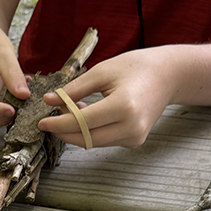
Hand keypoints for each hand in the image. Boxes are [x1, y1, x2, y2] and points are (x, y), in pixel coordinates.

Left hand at [38, 48, 177, 148]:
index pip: (82, 122)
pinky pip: (104, 141)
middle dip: (64, 132)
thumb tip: (49, 100)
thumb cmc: (136, 68)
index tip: (42, 121)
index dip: (59, 124)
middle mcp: (131, 127)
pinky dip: (90, 132)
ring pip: (94, 142)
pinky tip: (85, 116)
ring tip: (67, 113)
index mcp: (124, 106)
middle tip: (49, 120)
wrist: (168, 76)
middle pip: (86, 139)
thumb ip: (74, 89)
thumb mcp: (102, 71)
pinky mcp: (134, 141)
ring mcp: (134, 137)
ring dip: (76, 132)